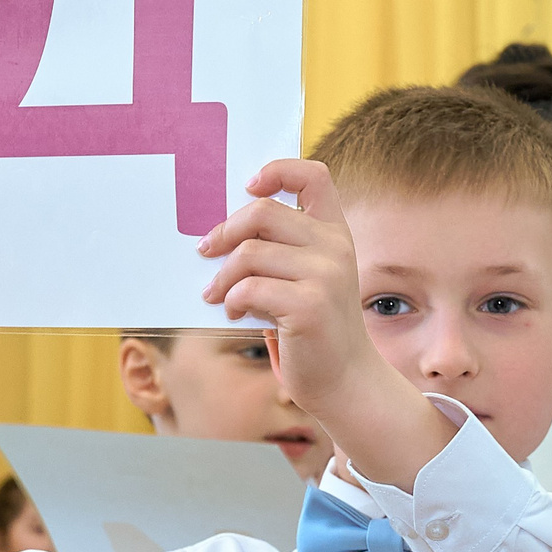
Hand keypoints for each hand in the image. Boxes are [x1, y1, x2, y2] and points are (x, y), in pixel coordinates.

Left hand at [197, 162, 378, 417]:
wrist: (346, 381)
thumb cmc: (315, 330)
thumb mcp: (306, 279)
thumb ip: (281, 250)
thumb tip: (220, 233)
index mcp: (335, 233)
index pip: (313, 175)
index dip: (277, 171)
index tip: (249, 188)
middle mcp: (335, 247)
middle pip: (263, 212)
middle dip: (225, 231)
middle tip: (205, 252)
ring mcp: (326, 275)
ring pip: (249, 253)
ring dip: (223, 276)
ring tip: (218, 296)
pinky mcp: (309, 305)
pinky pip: (249, 288)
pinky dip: (232, 300)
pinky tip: (234, 313)